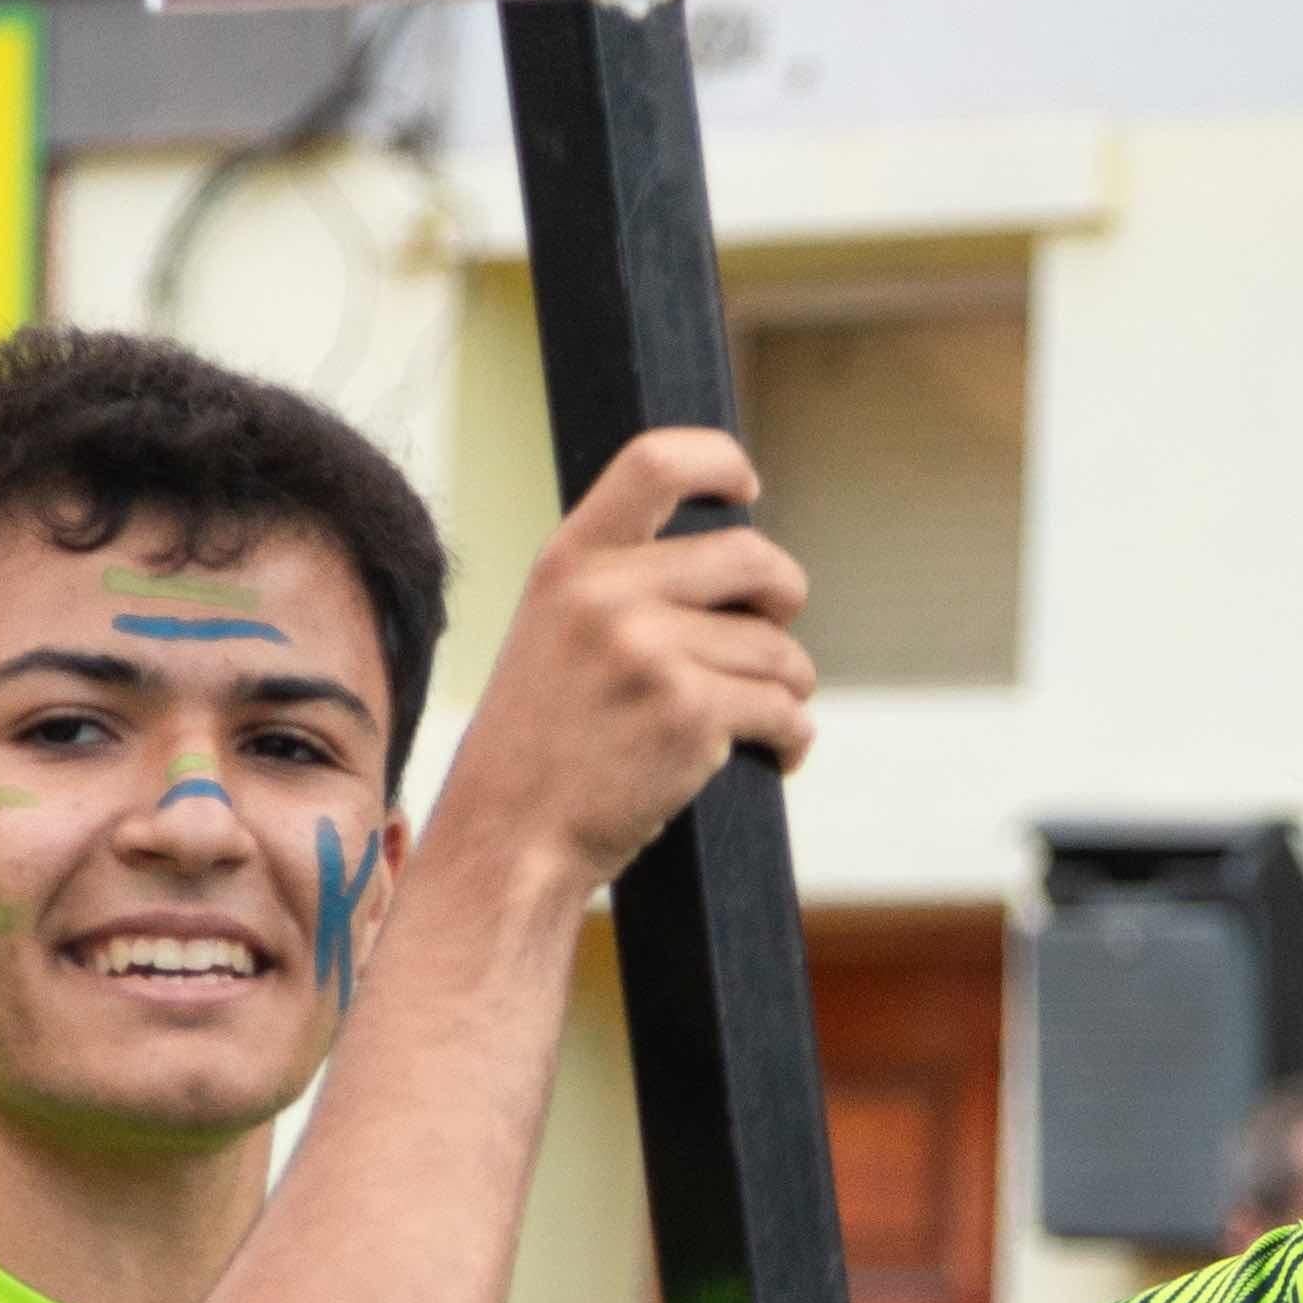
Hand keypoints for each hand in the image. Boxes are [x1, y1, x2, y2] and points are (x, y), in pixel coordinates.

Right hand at [462, 428, 815, 905]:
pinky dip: (793, 737)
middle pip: (754, 557)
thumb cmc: (539, 748)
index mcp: (569, 562)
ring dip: (786, 688)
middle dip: (784, 598)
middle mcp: (609, 595)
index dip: (718, 460)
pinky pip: (784, 709)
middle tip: (776, 633)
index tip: (747, 486)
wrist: (509, 841)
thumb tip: (732, 563)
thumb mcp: (550, 634)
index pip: (656, 461)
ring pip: (778, 649)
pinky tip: (779, 754)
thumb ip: (617, 586)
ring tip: (760, 717)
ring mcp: (651, 653)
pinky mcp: (691, 715)